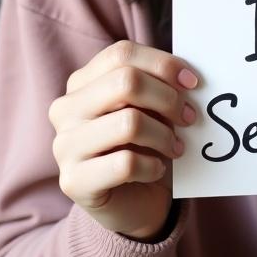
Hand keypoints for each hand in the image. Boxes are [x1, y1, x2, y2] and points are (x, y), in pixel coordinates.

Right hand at [49, 40, 198, 240]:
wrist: (129, 203)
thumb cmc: (141, 145)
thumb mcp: (148, 107)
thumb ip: (158, 85)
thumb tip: (188, 77)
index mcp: (81, 82)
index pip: (122, 53)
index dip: (162, 63)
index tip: (192, 82)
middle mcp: (65, 109)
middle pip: (126, 82)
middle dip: (167, 98)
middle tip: (190, 117)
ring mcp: (64, 145)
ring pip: (128, 123)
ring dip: (163, 135)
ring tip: (176, 147)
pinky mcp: (73, 182)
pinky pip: (125, 164)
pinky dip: (151, 166)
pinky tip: (156, 169)